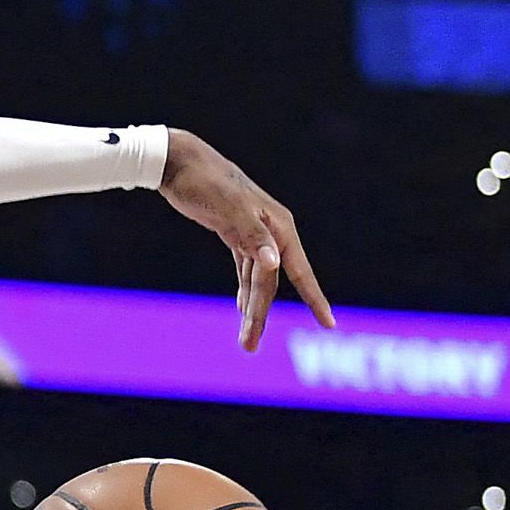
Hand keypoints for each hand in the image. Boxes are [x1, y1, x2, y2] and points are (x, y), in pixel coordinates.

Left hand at [157, 130, 336, 353]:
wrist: (180, 162)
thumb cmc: (204, 183)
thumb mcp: (227, 209)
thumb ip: (253, 236)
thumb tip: (275, 263)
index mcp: (277, 226)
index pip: (298, 271)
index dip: (314, 299)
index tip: (328, 324)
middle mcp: (271, 231)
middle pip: (270, 282)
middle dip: (260, 315)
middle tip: (248, 347)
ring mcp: (253, 233)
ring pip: (257, 280)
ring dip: (251, 309)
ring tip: (246, 341)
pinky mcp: (235, 234)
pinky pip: (246, 269)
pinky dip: (245, 290)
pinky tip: (243, 308)